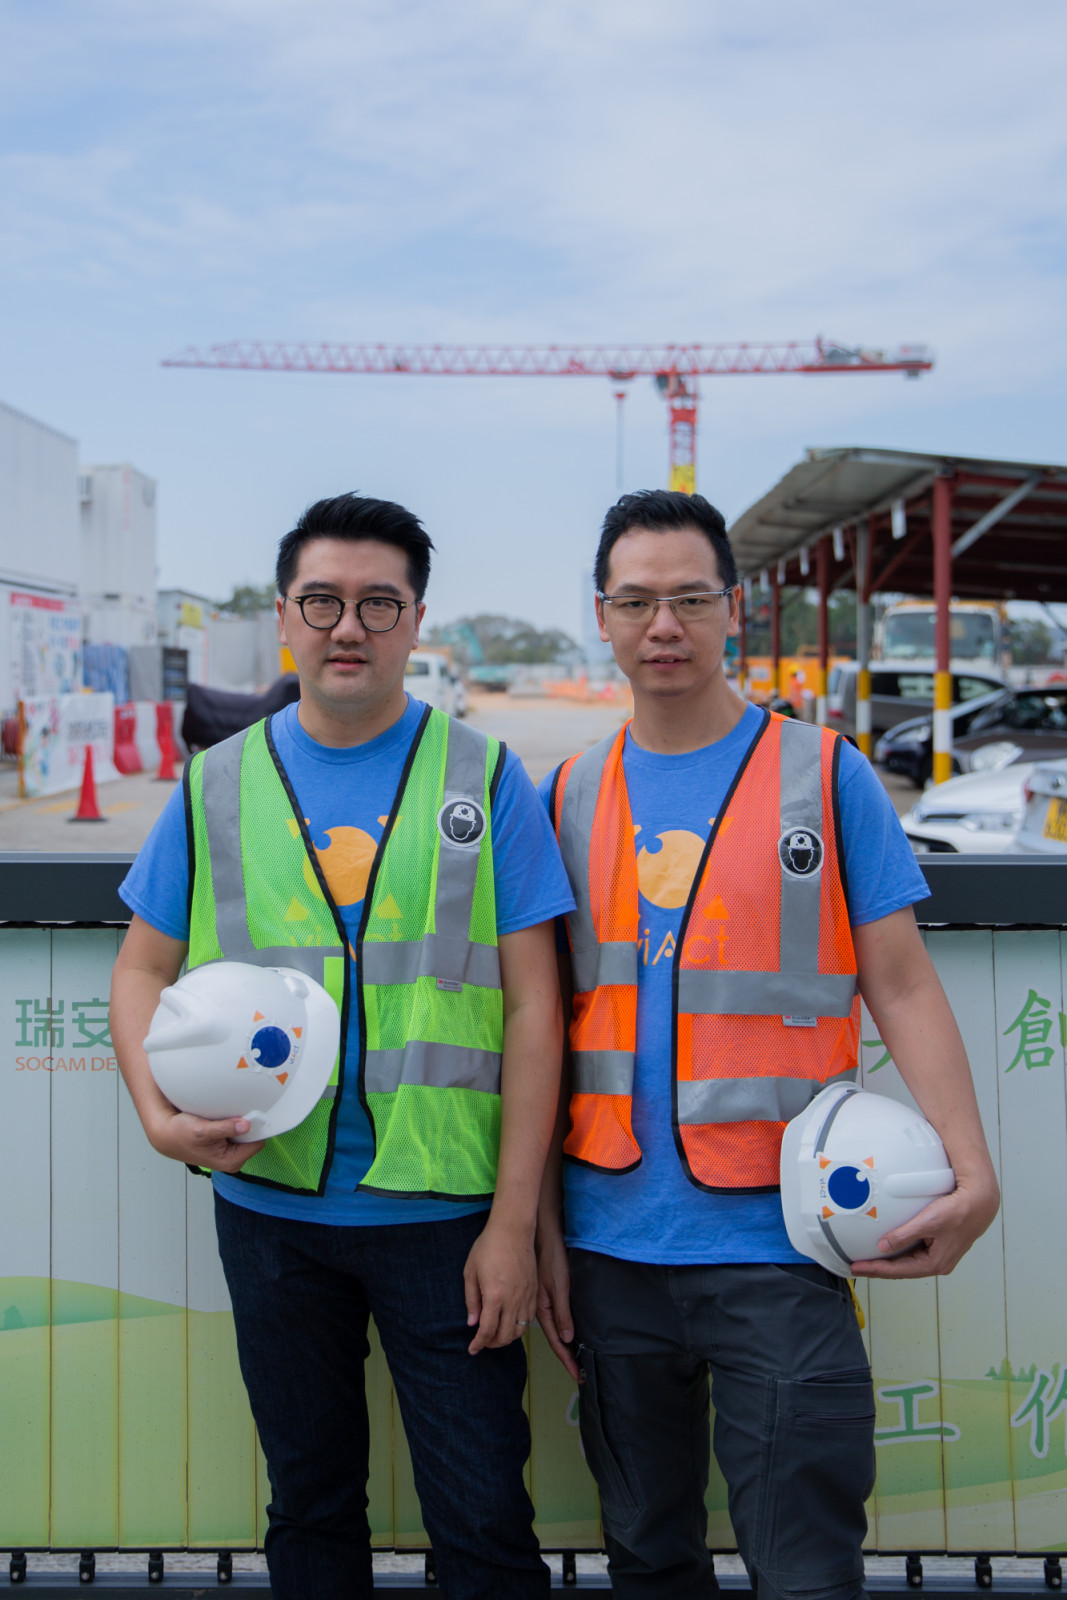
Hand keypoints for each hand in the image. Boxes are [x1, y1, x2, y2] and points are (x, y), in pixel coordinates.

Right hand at [147, 1107, 264, 1172]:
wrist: (165, 1134)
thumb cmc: (180, 1135)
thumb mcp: (202, 1130)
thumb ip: (225, 1128)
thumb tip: (245, 1125)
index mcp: (230, 1161)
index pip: (257, 1142)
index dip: (257, 1127)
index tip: (254, 1113)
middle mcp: (232, 1159)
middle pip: (254, 1138)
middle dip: (249, 1125)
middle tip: (241, 1110)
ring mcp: (229, 1152)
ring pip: (246, 1134)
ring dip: (241, 1123)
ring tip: (229, 1113)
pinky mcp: (225, 1144)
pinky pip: (238, 1131)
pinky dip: (234, 1123)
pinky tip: (225, 1116)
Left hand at [463, 1218, 536, 1354]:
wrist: (513, 1229)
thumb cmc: (488, 1247)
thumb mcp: (470, 1272)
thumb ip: (471, 1301)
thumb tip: (472, 1323)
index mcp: (494, 1296)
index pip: (487, 1331)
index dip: (479, 1344)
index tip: (472, 1349)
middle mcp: (513, 1300)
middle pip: (505, 1336)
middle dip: (492, 1344)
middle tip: (483, 1342)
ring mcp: (526, 1296)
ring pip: (520, 1330)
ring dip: (507, 1338)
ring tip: (496, 1333)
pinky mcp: (534, 1291)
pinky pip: (529, 1318)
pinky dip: (519, 1326)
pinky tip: (510, 1321)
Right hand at [536, 1222, 578, 1380]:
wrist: (544, 1235)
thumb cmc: (552, 1258)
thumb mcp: (559, 1286)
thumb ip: (562, 1313)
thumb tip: (568, 1339)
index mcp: (543, 1310)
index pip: (557, 1343)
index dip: (567, 1360)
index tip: (578, 1376)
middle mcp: (544, 1310)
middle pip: (557, 1340)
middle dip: (567, 1357)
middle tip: (581, 1374)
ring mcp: (547, 1302)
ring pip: (557, 1330)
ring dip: (567, 1346)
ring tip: (578, 1359)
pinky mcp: (551, 1294)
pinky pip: (558, 1318)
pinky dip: (565, 1331)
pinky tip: (572, 1334)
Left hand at [851, 1166, 999, 1278]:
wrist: (980, 1202)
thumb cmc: (958, 1212)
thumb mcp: (928, 1222)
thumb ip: (904, 1235)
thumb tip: (883, 1246)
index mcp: (935, 1263)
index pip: (898, 1271)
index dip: (875, 1269)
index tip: (857, 1267)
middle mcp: (937, 1263)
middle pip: (901, 1270)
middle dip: (879, 1268)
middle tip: (857, 1266)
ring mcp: (938, 1255)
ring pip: (907, 1262)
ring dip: (888, 1261)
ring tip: (868, 1260)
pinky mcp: (939, 1246)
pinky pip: (914, 1253)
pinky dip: (899, 1252)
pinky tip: (888, 1248)